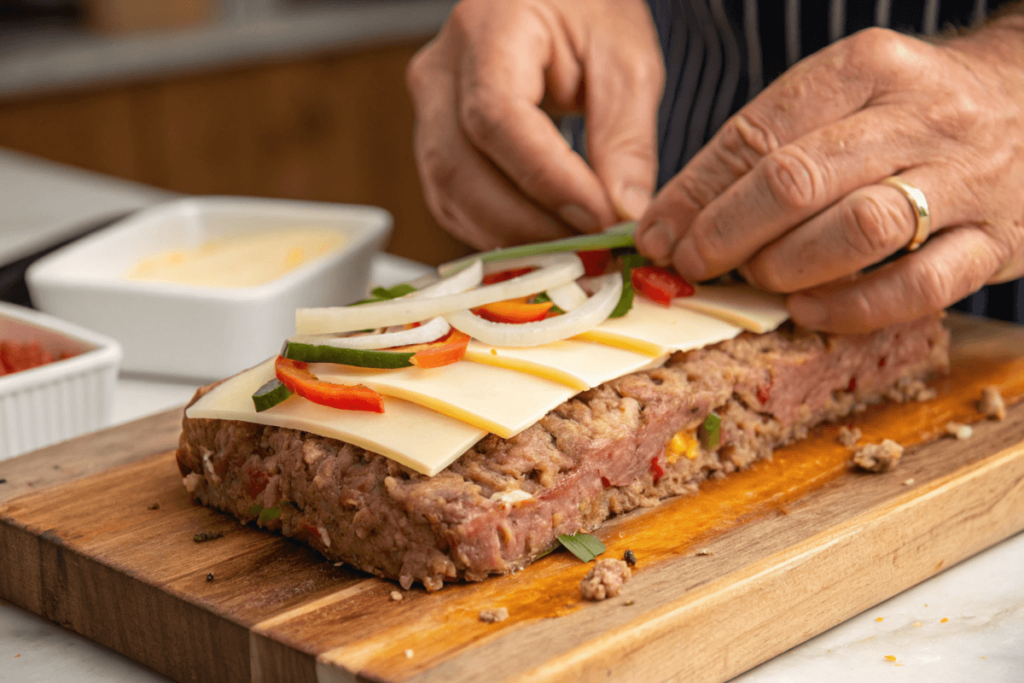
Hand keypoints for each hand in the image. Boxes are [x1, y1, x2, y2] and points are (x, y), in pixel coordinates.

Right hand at [406, 0, 663, 248]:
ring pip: (450, 194)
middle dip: (527, 224)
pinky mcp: (435, 146)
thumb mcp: (626, 61)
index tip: (599, 219)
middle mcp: (439, 72)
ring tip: (574, 252)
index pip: (497, 118)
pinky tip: (544, 241)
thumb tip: (626, 215)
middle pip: (460, 167)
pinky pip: (453, 203)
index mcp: (486, 30)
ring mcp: (427, 111)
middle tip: (591, 251)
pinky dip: (497, 233)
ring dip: (511, 237)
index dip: (547, 180)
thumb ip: (627, 138)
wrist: (550, 1)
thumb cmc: (588, 13)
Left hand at [635, 22, 1023, 332]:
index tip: (659, 231)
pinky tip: (808, 311)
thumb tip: (673, 217)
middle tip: (693, 262)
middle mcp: (921, 116)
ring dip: (786, 265)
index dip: (695, 192)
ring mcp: (966, 179)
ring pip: (859, 228)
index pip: (759, 132)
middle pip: (798, 179)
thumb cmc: (912, 111)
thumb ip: (766, 146)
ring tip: (756, 278)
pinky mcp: (997, 241)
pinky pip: (919, 286)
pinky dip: (853, 307)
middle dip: (726, 232)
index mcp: (868, 67)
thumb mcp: (844, 98)